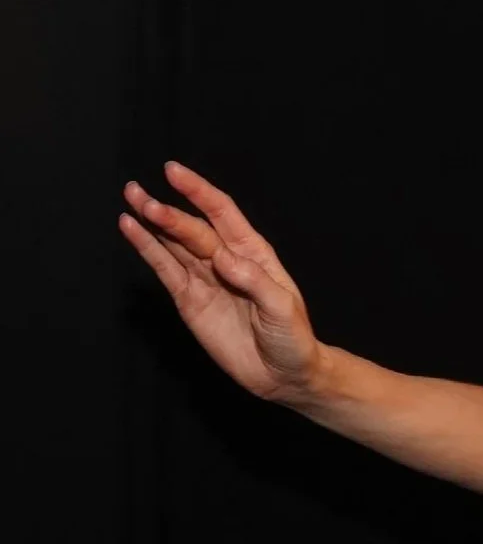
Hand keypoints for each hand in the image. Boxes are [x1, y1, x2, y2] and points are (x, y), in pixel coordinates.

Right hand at [119, 160, 324, 402]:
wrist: (283, 373)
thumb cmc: (292, 336)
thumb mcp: (282, 308)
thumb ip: (254, 282)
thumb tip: (223, 260)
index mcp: (253, 252)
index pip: (222, 212)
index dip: (199, 191)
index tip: (174, 171)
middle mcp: (226, 259)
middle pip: (193, 228)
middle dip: (168, 212)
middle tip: (139, 195)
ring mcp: (204, 278)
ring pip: (174, 243)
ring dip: (152, 222)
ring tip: (130, 198)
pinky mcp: (188, 300)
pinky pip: (165, 270)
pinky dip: (147, 249)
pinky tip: (131, 229)